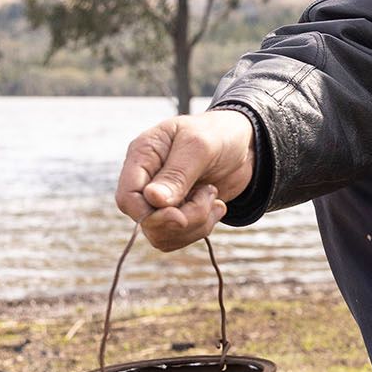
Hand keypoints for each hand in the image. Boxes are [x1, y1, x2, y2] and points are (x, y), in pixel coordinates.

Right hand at [115, 110, 256, 251]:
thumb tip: (153, 199)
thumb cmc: (219, 134)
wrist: (244, 144)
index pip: (127, 198)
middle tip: (209, 195)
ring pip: (162, 235)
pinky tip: (216, 206)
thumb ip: (176, 174)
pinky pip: (178, 237)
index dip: (149, 215)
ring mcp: (161, 199)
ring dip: (195, 224)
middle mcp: (147, 179)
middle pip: (145, 221)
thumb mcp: (200, 147)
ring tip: (213, 197)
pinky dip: (201, 228)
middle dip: (182, 219)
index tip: (181, 216)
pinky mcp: (178, 212)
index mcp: (143, 155)